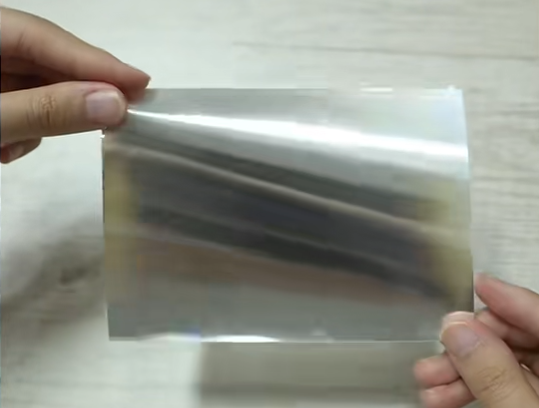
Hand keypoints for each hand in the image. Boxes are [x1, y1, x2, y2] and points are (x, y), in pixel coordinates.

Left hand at [0, 7, 150, 163]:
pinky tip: (7, 145)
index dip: (95, 62)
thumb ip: (47, 110)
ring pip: (35, 84)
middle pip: (43, 60)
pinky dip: (24, 125)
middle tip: (119, 114)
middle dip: (71, 95)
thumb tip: (114, 104)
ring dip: (42, 117)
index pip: (46, 36)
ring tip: (16, 146)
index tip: (140, 84)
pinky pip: (20, 101)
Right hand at [415, 274, 538, 407]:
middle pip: (516, 339)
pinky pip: (503, 384)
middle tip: (440, 348)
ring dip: (461, 368)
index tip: (478, 284)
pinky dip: (472, 386)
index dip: (508, 297)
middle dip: (470, 343)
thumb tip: (458, 330)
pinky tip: (442, 393)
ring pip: (504, 362)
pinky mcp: (531, 401)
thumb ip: (494, 374)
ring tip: (428, 378)